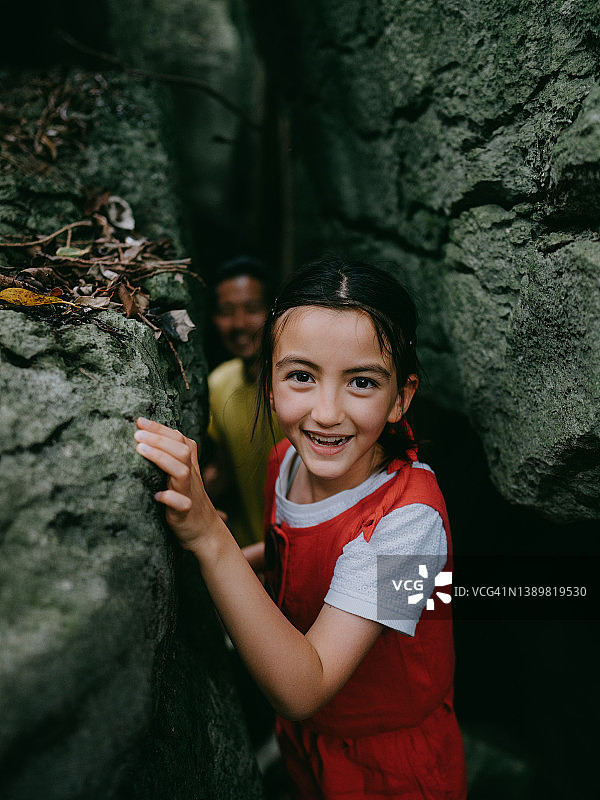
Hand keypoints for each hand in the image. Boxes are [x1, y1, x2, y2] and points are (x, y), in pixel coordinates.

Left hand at [134, 417, 222, 549]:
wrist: (205, 532)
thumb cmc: (186, 500)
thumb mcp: (180, 476)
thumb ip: (170, 458)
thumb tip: (144, 438)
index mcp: (189, 465)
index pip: (179, 439)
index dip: (160, 428)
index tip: (139, 420)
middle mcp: (191, 476)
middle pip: (181, 450)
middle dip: (159, 439)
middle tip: (137, 433)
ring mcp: (189, 493)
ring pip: (181, 471)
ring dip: (161, 459)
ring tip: (140, 450)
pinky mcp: (185, 512)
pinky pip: (181, 504)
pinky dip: (169, 498)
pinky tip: (156, 496)